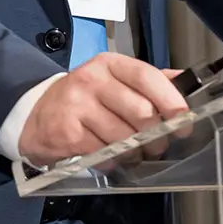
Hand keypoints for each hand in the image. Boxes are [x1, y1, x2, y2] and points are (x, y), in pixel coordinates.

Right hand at [18, 53, 188, 166]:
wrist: (38, 115)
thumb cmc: (84, 98)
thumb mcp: (113, 80)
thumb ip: (148, 80)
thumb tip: (184, 81)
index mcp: (109, 63)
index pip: (146, 76)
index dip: (170, 99)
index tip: (184, 120)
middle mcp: (92, 79)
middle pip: (141, 110)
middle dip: (156, 135)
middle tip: (158, 145)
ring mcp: (78, 104)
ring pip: (125, 136)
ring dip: (136, 152)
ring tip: (132, 152)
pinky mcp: (68, 131)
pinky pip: (105, 153)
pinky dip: (113, 161)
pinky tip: (108, 155)